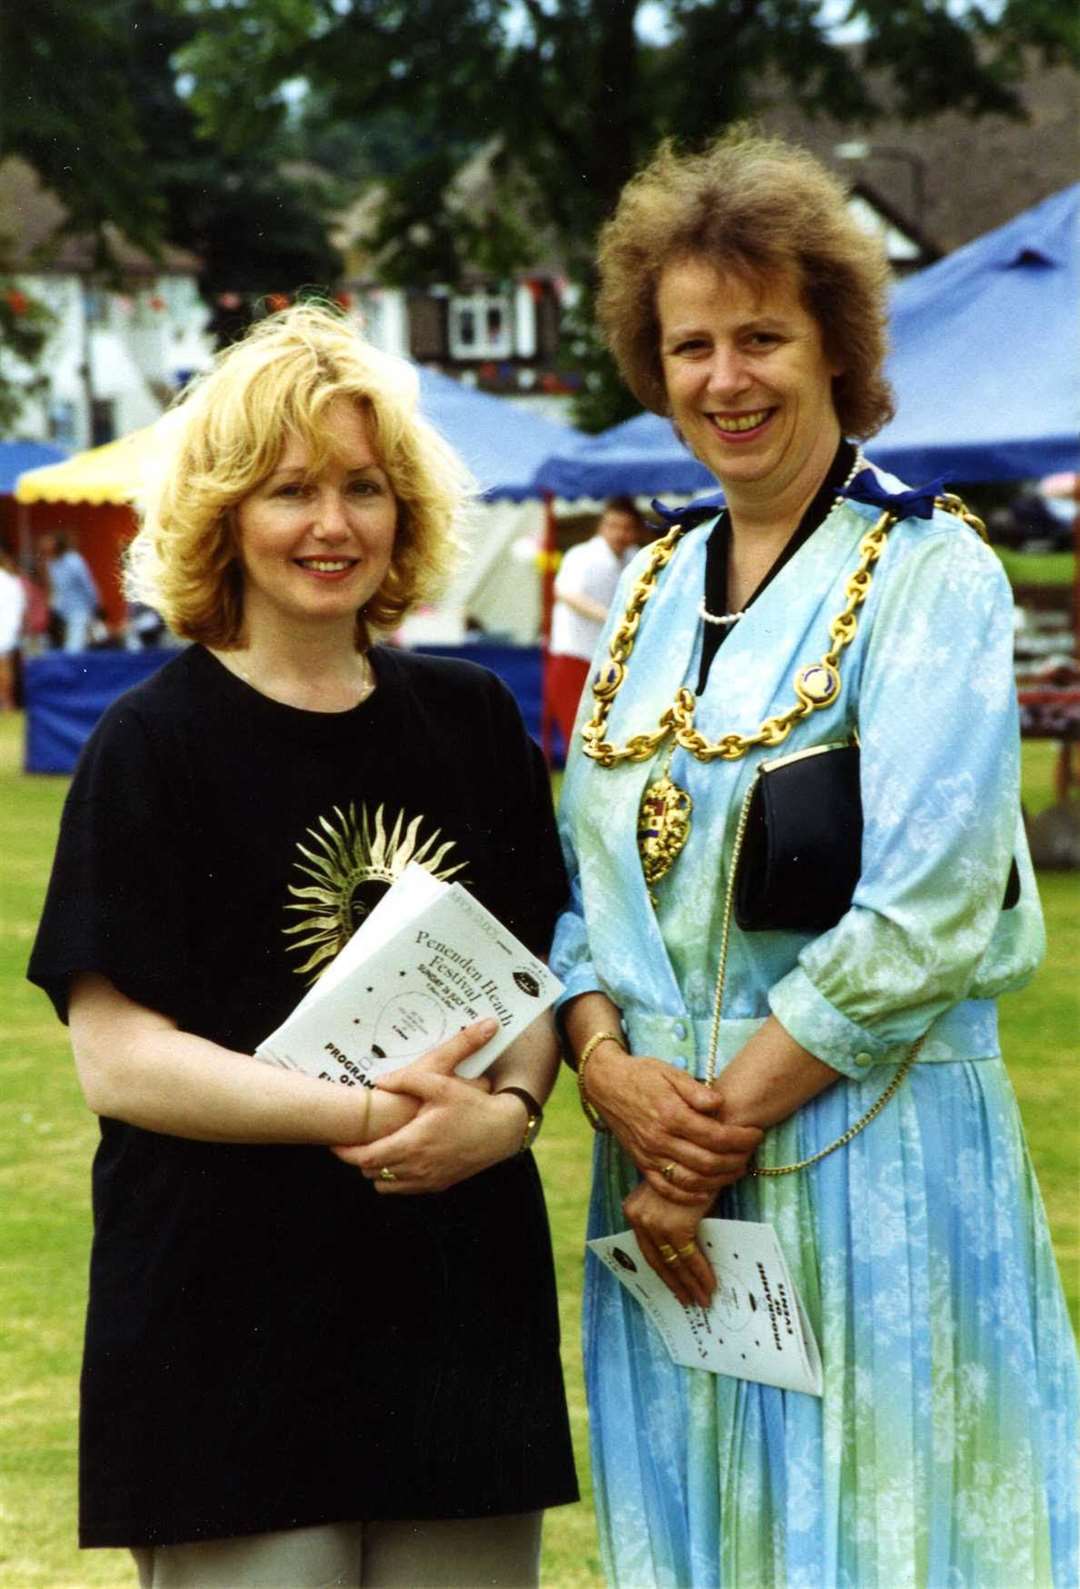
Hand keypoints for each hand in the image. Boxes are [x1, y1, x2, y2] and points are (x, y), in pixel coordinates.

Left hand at [331, 1018, 521, 1192]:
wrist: (503, 1130)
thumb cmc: (471, 1105)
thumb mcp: (440, 1084)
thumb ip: (406, 1080)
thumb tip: (378, 1083)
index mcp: (412, 1144)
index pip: (365, 1158)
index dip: (345, 1152)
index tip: (334, 1142)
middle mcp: (417, 1168)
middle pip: (369, 1173)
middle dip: (358, 1158)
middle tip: (354, 1140)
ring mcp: (428, 1180)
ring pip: (384, 1184)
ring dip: (376, 1169)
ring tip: (378, 1147)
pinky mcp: (438, 1185)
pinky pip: (404, 1188)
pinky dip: (394, 1177)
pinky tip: (401, 1156)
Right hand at [585, 1043, 762, 1199]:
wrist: (606, 1084)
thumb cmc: (643, 1075)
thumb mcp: (671, 1072)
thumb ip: (696, 1090)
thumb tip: (720, 1105)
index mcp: (671, 1114)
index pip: (716, 1136)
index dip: (741, 1139)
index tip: (756, 1135)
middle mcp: (660, 1139)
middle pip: (708, 1162)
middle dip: (736, 1161)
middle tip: (751, 1154)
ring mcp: (649, 1155)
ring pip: (691, 1181)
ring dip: (719, 1181)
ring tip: (736, 1171)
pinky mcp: (641, 1164)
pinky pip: (667, 1189)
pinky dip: (689, 1197)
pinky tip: (706, 1192)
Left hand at [622, 1180, 714, 1307]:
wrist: (700, 1150)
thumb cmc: (689, 1169)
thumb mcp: (671, 1194)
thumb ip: (670, 1217)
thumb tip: (681, 1246)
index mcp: (633, 1210)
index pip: (647, 1249)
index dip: (662, 1271)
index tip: (674, 1286)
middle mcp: (639, 1218)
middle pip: (658, 1261)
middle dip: (676, 1284)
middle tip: (689, 1301)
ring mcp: (655, 1223)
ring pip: (674, 1264)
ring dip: (690, 1285)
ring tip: (702, 1300)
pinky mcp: (676, 1226)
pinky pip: (690, 1258)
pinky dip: (701, 1274)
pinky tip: (710, 1285)